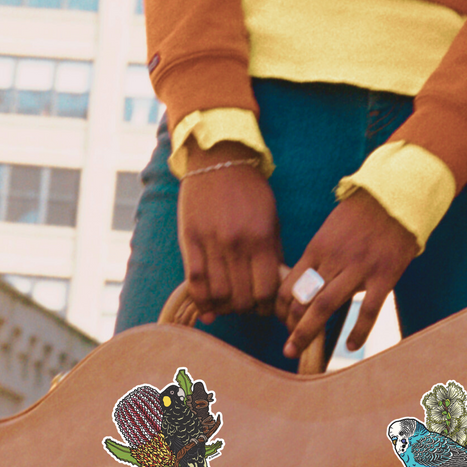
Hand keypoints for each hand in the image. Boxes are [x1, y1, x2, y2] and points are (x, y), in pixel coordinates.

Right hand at [177, 141, 281, 322]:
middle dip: (246, 309)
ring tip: (228, 304)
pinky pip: (195, 282)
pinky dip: (202, 301)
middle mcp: (236, 243)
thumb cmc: (250, 191)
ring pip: (218, 294)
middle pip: (242, 298)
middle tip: (246, 305)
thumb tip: (275, 289)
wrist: (218, 158)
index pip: (266, 291)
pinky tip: (208, 308)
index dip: (266, 306)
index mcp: (261, 238)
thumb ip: (273, 254)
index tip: (264, 306)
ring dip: (224, 307)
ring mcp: (211, 242)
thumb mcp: (271, 219)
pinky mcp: (190, 240)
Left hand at [277, 192, 417, 358]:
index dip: (283, 308)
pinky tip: (350, 346)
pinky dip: (358, 331)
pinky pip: (367, 310)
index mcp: (318, 247)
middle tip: (288, 348)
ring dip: (310, 331)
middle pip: (304, 299)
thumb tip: (306, 283)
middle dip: (292, 326)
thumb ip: (319, 256)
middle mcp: (333, 260)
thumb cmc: (363, 213)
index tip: (284, 323)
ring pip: (326, 306)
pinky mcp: (383, 277)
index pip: (290, 284)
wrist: (397, 195)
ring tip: (301, 350)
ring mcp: (358, 269)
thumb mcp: (331, 229)